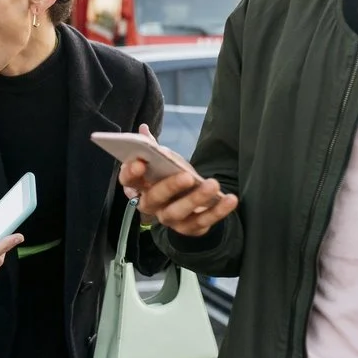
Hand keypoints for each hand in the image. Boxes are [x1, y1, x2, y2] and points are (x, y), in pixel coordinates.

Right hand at [118, 124, 237, 236]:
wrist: (191, 206)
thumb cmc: (172, 179)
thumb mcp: (164, 162)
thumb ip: (154, 148)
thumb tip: (144, 129)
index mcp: (140, 187)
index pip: (127, 182)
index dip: (130, 173)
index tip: (140, 162)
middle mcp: (150, 205)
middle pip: (153, 198)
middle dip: (169, 187)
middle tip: (187, 176)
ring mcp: (169, 219)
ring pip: (177, 212)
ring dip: (196, 199)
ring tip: (213, 184)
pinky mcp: (189, 229)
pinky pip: (203, 222)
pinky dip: (218, 211)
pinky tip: (230, 199)